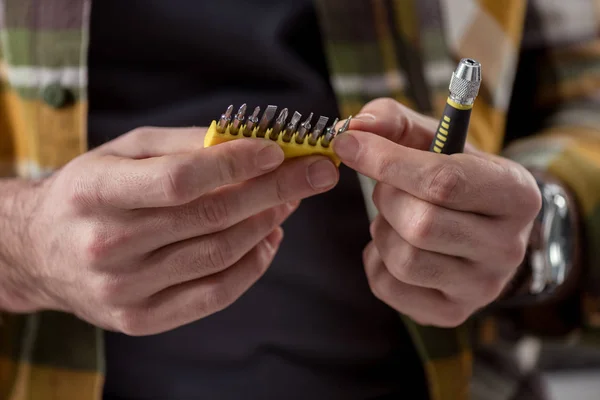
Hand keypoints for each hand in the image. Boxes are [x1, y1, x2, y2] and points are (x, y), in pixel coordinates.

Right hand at [12, 126, 337, 334]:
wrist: (41, 250)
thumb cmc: (91, 191)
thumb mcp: (124, 151)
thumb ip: (183, 145)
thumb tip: (250, 141)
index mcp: (96, 193)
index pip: (179, 180)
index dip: (235, 164)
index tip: (279, 151)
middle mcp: (107, 244)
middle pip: (210, 217)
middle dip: (275, 190)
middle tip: (315, 174)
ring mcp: (124, 288)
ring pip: (219, 254)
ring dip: (266, 223)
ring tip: (291, 200)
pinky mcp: (141, 318)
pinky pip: (215, 293)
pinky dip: (253, 264)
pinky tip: (270, 237)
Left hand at [333, 99, 541, 326]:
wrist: (481, 227)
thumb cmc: (455, 175)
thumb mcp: (435, 138)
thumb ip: (394, 121)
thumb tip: (357, 127)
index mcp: (517, 194)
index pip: (444, 182)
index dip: (387, 161)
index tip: (349, 144)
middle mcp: (508, 247)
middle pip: (421, 224)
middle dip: (386, 198)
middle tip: (387, 187)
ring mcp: (482, 286)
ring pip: (404, 259)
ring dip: (381, 230)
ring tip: (395, 216)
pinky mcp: (451, 312)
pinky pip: (388, 287)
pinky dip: (376, 260)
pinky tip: (394, 244)